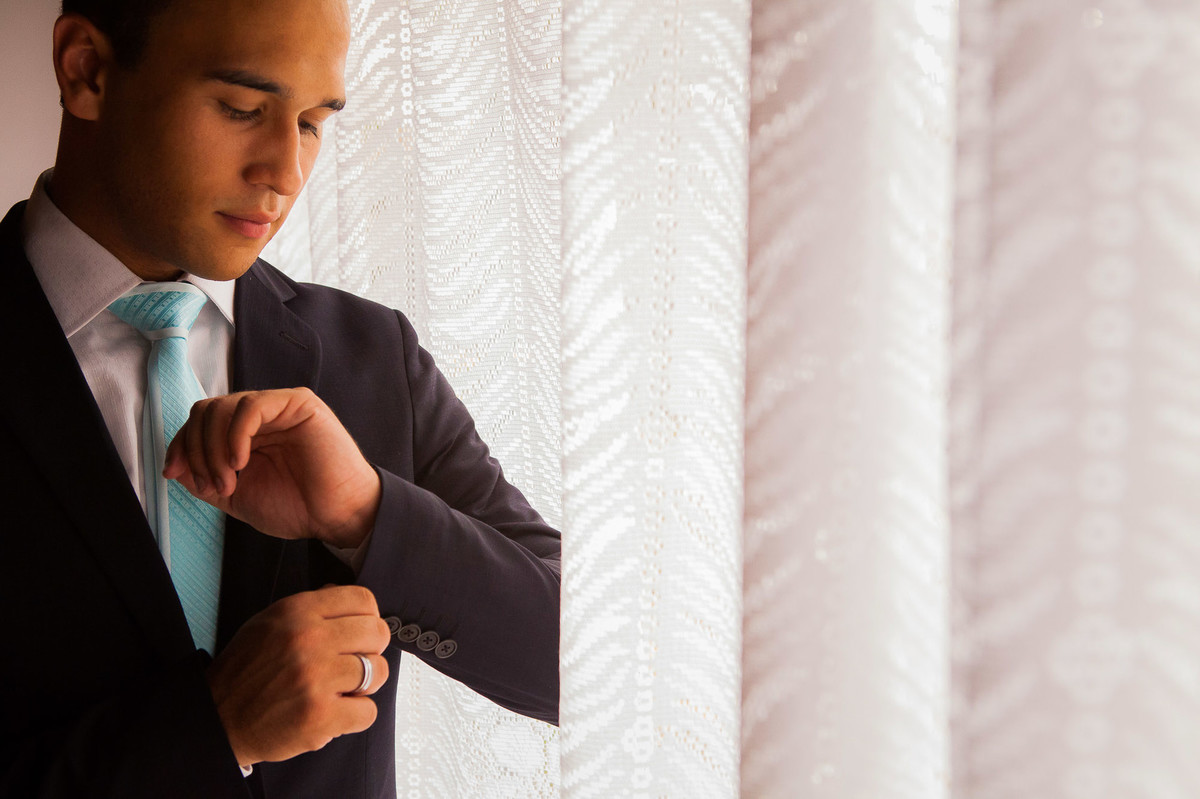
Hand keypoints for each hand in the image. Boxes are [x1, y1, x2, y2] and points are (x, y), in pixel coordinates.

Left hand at [163, 388, 380, 547]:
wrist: (337, 516)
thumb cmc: (298, 507)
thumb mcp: (237, 497)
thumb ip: (205, 480)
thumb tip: (174, 466)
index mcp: (246, 434)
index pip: (200, 423)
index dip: (181, 445)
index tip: (173, 473)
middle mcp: (261, 416)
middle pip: (205, 411)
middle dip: (196, 450)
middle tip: (214, 485)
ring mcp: (279, 407)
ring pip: (222, 407)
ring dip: (214, 448)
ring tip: (231, 480)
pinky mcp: (298, 403)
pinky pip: (251, 406)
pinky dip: (235, 435)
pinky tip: (242, 462)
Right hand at [206, 585, 390, 767]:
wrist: (217, 719)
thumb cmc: (245, 671)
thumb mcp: (268, 622)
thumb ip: (309, 608)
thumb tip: (340, 592)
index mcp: (298, 612)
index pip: (363, 600)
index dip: (369, 618)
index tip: (361, 633)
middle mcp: (308, 640)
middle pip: (377, 633)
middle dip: (371, 650)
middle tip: (354, 663)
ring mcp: (316, 678)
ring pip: (378, 672)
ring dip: (364, 685)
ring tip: (341, 690)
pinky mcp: (320, 716)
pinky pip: (368, 711)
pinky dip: (355, 716)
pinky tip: (334, 713)